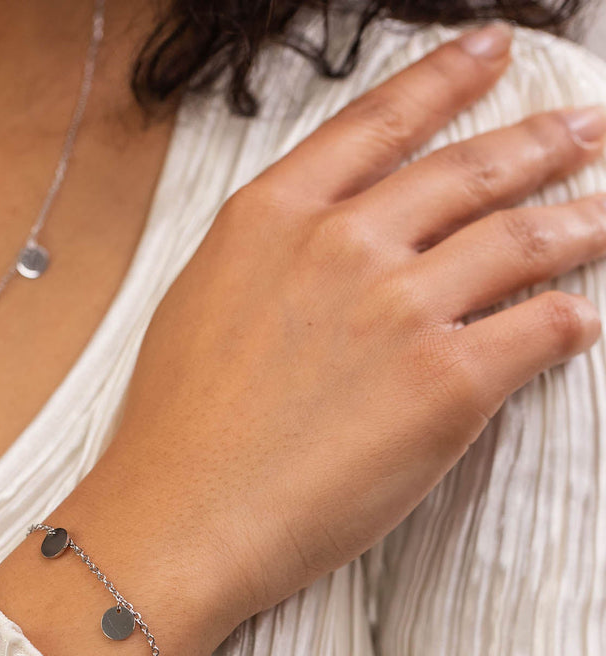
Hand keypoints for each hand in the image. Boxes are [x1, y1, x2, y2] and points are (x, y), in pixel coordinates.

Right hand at [98, 21, 605, 640]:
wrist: (183, 517)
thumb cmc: (177, 431)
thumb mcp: (200, 306)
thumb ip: (268, 258)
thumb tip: (323, 246)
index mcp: (274, 217)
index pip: (380, 122)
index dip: (447, 78)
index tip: (489, 52)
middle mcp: (344, 243)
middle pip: (470, 172)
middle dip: (542, 142)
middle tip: (586, 129)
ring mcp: (401, 307)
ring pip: (525, 240)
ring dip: (582, 222)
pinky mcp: (449, 380)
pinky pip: (544, 327)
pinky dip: (572, 320)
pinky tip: (580, 321)